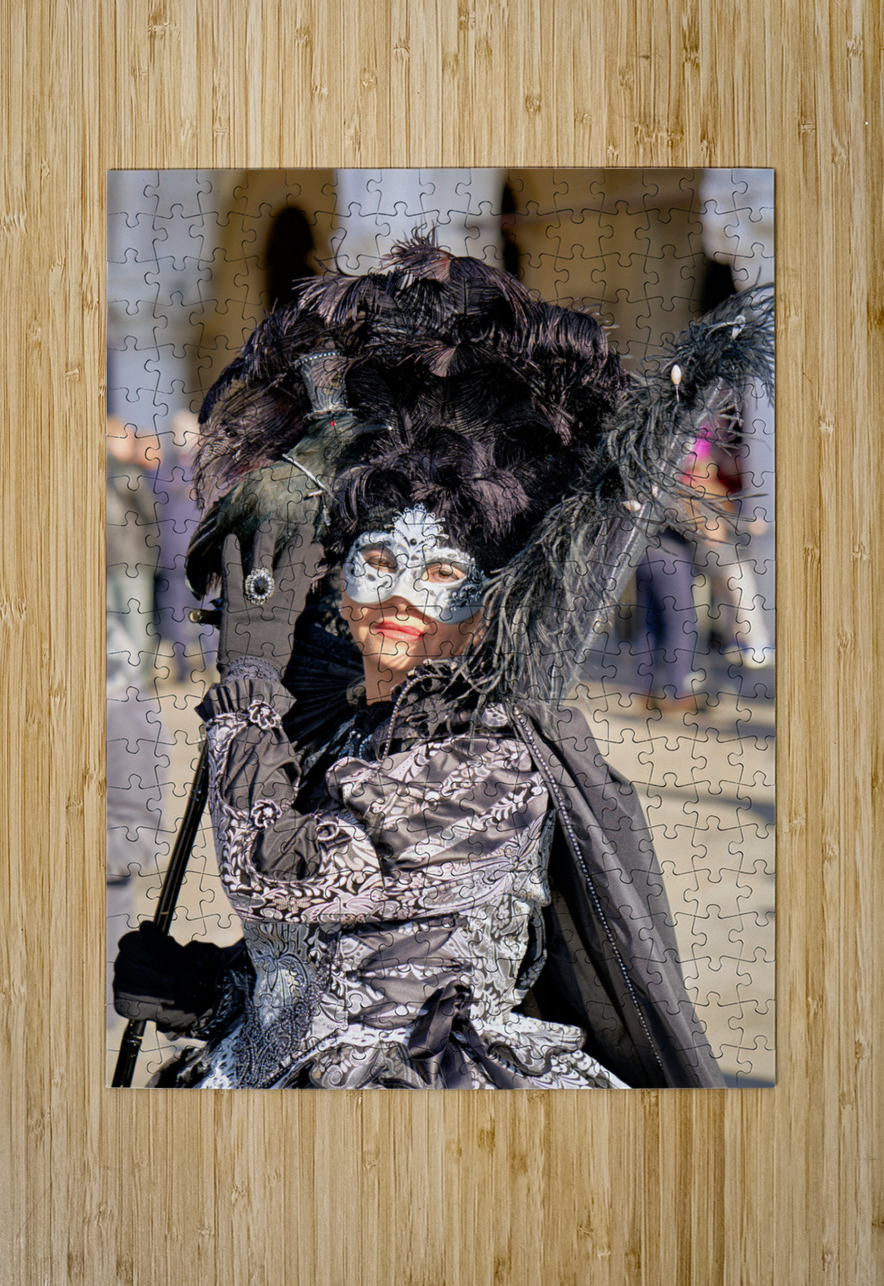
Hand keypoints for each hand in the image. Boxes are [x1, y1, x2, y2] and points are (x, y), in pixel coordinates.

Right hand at [113, 922, 241, 1033]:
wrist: (190, 998)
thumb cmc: (183, 972)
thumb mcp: (177, 957)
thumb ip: (160, 943)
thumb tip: (145, 925)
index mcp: (136, 945)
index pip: (126, 944)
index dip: (143, 953)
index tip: (163, 962)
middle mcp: (124, 963)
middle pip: (123, 967)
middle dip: (150, 976)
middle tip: (172, 982)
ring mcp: (120, 983)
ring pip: (125, 987)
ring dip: (153, 993)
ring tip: (172, 995)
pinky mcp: (122, 1003)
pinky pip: (127, 1004)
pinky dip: (148, 1006)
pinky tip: (162, 1004)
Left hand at [218, 521, 323, 673]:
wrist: (253, 677)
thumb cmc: (270, 661)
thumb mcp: (285, 636)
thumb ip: (287, 615)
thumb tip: (293, 600)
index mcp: (290, 611)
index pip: (304, 578)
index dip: (311, 559)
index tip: (316, 545)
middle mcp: (276, 602)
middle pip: (290, 567)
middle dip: (298, 544)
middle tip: (304, 527)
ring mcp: (255, 602)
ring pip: (263, 565)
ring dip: (266, 543)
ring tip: (269, 525)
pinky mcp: (234, 605)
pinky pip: (233, 577)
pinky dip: (231, 558)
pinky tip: (232, 540)